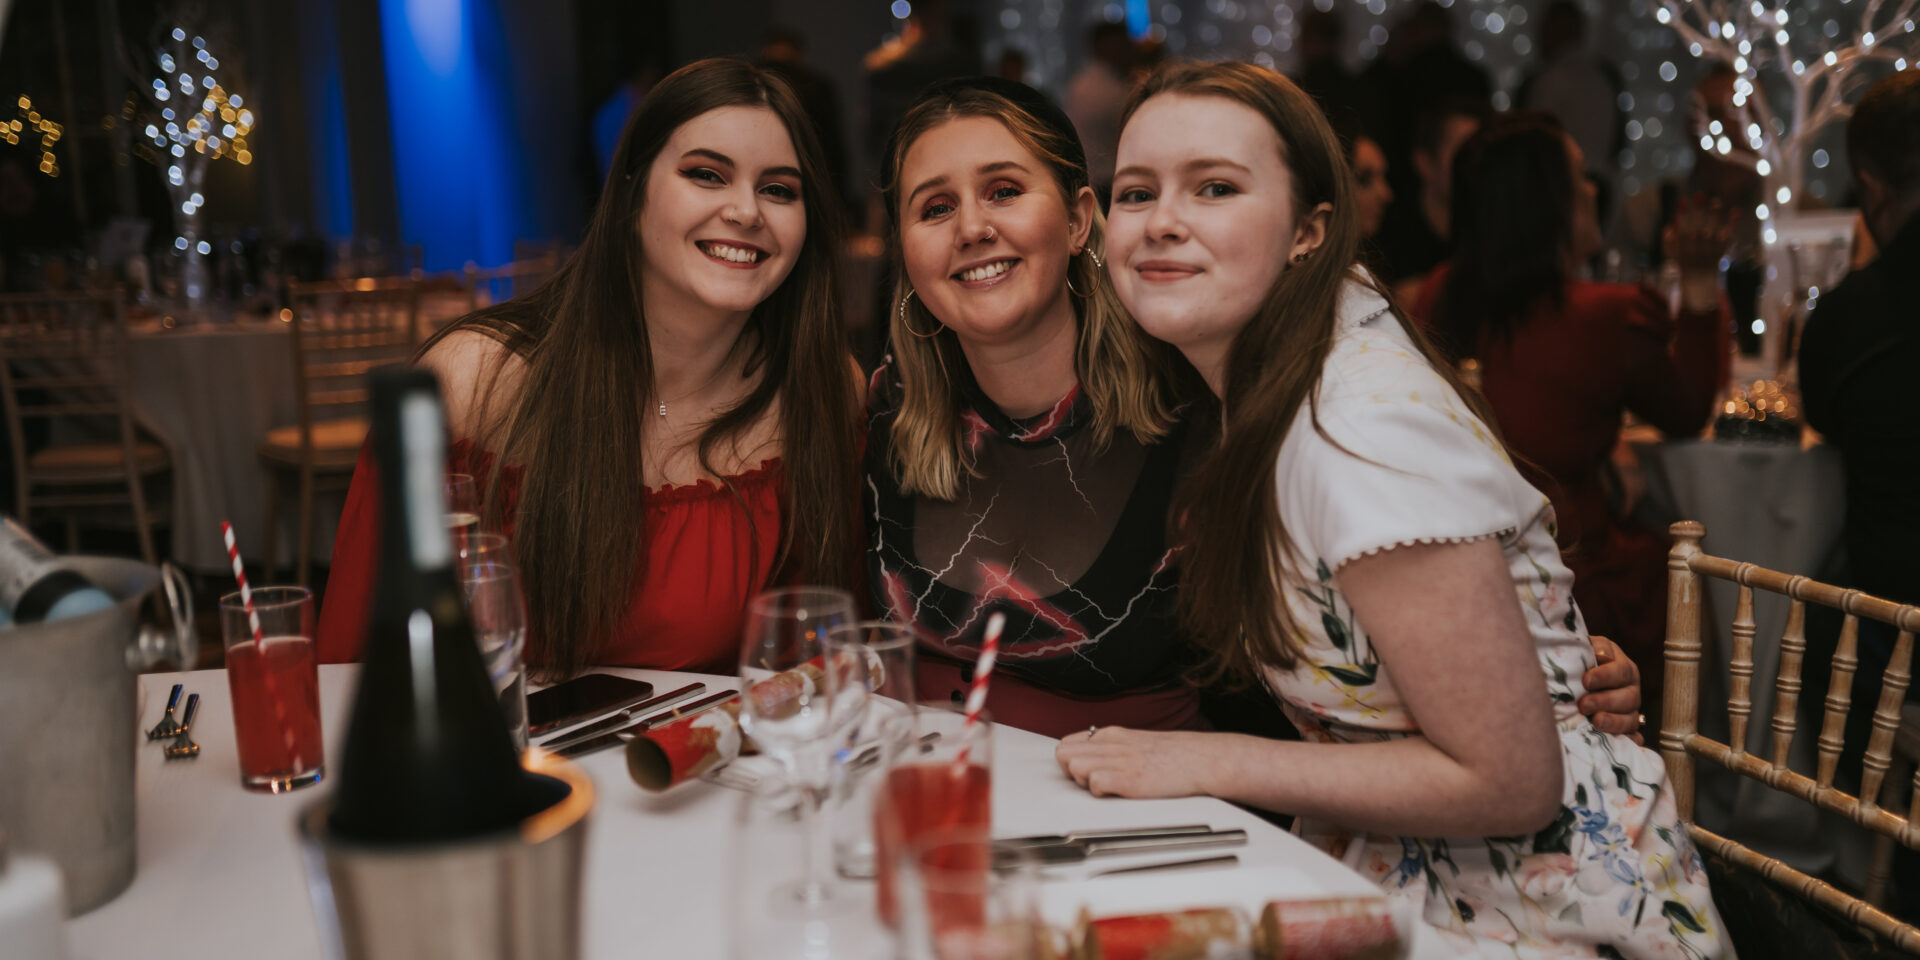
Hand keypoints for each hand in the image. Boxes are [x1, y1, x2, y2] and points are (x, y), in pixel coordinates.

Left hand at [1054, 726, 1220, 798]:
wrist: (1201, 760)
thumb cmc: (1172, 757)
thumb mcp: (1134, 743)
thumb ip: (1110, 749)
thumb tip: (1087, 762)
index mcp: (1111, 734)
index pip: (1067, 744)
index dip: (1070, 762)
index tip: (1083, 773)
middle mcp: (1111, 744)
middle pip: (1063, 755)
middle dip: (1071, 773)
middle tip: (1092, 782)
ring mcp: (1120, 760)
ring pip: (1074, 767)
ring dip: (1084, 783)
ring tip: (1107, 788)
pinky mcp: (1129, 778)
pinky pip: (1095, 784)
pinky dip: (1100, 793)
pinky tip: (1117, 793)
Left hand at [1580, 635, 1644, 744]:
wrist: (1577, 679)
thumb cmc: (1580, 662)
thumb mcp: (1585, 649)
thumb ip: (1589, 649)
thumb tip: (1600, 656)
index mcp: (1623, 668)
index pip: (1620, 671)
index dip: (1605, 676)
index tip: (1586, 681)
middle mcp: (1631, 690)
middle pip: (1627, 697)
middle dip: (1605, 701)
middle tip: (1584, 705)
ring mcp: (1631, 711)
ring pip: (1630, 719)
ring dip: (1613, 722)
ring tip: (1596, 722)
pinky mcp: (1627, 729)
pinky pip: (1633, 738)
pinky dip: (1630, 741)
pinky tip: (1623, 743)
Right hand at [1663, 194, 1733, 277]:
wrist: (1699, 278)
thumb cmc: (1683, 262)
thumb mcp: (1671, 253)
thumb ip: (1668, 240)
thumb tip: (1670, 224)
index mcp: (1683, 246)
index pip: (1681, 226)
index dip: (1682, 213)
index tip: (1681, 199)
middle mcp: (1697, 246)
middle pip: (1698, 224)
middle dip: (1698, 210)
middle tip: (1699, 194)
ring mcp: (1710, 247)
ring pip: (1712, 228)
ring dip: (1714, 214)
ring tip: (1715, 201)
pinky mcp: (1722, 248)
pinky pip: (1728, 234)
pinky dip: (1732, 222)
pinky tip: (1736, 209)